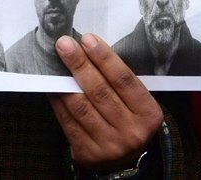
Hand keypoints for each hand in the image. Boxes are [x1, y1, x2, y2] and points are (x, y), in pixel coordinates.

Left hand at [49, 34, 162, 171]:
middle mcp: (130, 130)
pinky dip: (59, 101)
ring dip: (65, 81)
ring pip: (81, 106)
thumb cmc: (132, 120)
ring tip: (55, 61)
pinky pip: (68, 122)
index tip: (88, 39)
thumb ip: (120, 84)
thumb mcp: (139, 103)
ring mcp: (108, 144)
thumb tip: (90, 52)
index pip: (124, 80)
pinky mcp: (87, 153)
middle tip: (65, 44)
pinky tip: (53, 86)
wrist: (127, 161)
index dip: (104, 58)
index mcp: (148, 113)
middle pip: (100, 91)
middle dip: (80, 64)